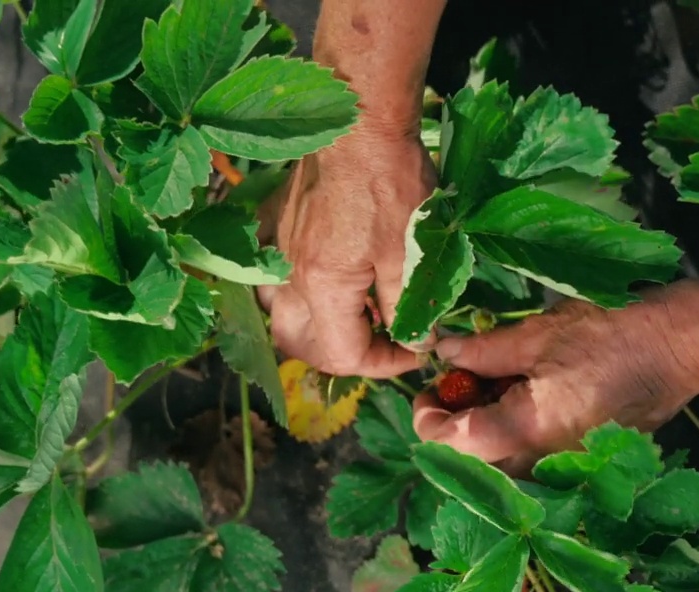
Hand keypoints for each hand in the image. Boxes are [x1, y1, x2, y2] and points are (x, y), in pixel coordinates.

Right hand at [259, 127, 436, 376]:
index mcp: (322, 288)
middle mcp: (291, 276)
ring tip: (361, 316)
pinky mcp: (281, 225)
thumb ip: (408, 307)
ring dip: (319, 327)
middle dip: (345, 354)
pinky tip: (336, 281)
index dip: (386, 365)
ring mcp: (281, 249)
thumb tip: (415, 341)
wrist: (358, 119)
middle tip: (386, 342)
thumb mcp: (410, 254)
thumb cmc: (391, 183)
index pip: (344, 356)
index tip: (419, 349)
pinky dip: (305, 292)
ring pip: (283, 313)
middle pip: (303, 344)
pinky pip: (279, 276)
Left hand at [411, 291, 698, 474]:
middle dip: (457, 422)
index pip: (451, 445)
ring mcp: (566, 467)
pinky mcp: (582, 462)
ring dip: (485, 427)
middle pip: (474, 460)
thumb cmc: (610, 334)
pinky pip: (532, 458)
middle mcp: (542, 463)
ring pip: (502, 462)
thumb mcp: (536, 335)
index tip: (427, 390)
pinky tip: (525, 393)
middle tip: (461, 380)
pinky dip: (516, 431)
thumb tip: (445, 355)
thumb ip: (482, 353)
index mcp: (525, 433)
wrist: (678, 349)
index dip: (427, 418)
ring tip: (495, 381)